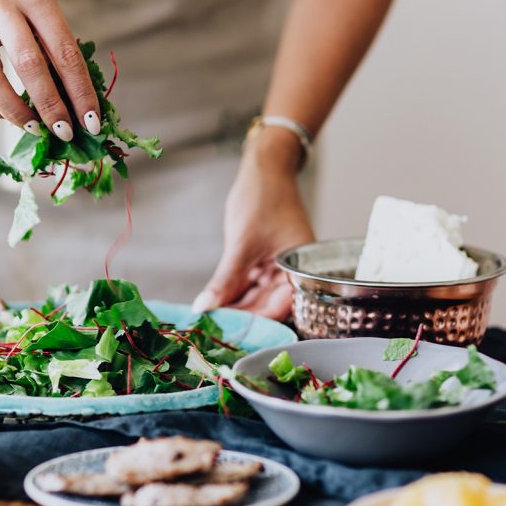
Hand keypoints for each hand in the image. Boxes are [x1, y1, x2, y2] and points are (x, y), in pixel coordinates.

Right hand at [0, 0, 99, 140]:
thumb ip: (54, 38)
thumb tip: (74, 96)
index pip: (64, 51)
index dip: (80, 91)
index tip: (91, 121)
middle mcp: (1, 4)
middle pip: (29, 65)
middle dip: (51, 106)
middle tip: (64, 131)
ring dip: (15, 111)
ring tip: (34, 127)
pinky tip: (5, 114)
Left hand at [193, 130, 314, 319]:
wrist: (266, 168)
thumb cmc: (262, 199)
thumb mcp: (241, 244)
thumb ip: (225, 280)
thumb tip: (205, 308)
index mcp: (300, 271)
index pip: (279, 308)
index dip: (255, 324)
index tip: (229, 336)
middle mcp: (292, 274)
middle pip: (267, 307)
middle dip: (241, 319)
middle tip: (213, 332)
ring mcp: (276, 269)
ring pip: (254, 298)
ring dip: (233, 308)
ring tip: (209, 322)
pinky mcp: (262, 263)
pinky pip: (248, 286)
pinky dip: (232, 294)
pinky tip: (213, 305)